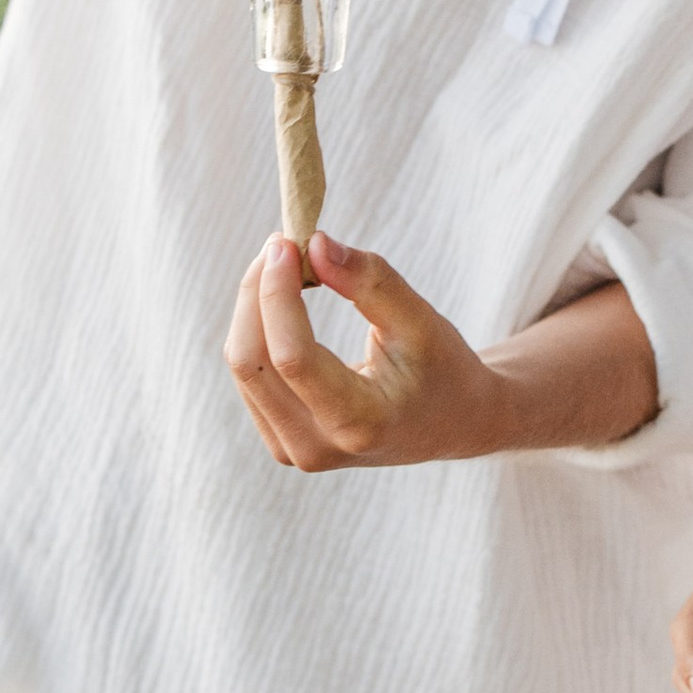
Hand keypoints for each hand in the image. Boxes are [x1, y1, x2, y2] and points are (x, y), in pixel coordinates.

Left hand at [226, 233, 506, 469]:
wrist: (449, 425)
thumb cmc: (442, 370)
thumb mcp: (421, 322)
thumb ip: (371, 282)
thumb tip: (315, 244)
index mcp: (359, 423)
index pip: (292, 357)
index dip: (277, 295)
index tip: (285, 242)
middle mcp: (315, 446)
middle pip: (252, 361)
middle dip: (257, 293)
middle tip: (282, 243)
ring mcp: (292, 450)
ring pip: (243, 365)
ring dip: (254, 306)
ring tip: (288, 265)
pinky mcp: (280, 439)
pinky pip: (250, 375)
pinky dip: (258, 328)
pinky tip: (283, 300)